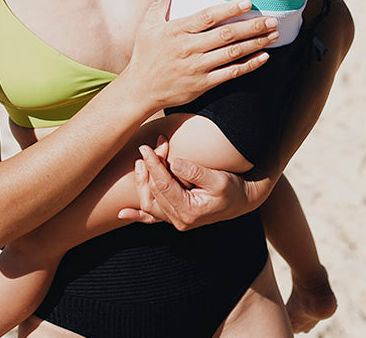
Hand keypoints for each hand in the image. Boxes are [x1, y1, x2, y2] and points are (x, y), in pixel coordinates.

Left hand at [118, 138, 273, 229]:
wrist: (242, 200)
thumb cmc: (232, 188)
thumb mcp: (218, 179)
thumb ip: (195, 172)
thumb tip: (174, 163)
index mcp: (189, 211)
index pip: (163, 185)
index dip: (153, 165)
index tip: (146, 147)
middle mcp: (179, 220)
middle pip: (155, 191)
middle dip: (150, 167)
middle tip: (151, 146)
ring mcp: (176, 220)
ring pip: (149, 202)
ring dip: (142, 182)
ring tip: (139, 162)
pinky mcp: (176, 216)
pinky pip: (152, 218)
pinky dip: (138, 215)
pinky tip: (123, 213)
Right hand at [121, 0, 278, 117]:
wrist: (140, 90)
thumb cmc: (145, 55)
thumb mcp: (147, 25)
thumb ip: (159, 1)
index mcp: (178, 30)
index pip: (208, 17)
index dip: (229, 9)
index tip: (247, 2)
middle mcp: (189, 48)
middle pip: (226, 35)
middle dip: (252, 26)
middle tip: (272, 20)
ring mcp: (198, 67)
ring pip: (233, 53)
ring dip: (255, 43)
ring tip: (273, 35)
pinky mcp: (203, 84)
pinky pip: (231, 73)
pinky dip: (249, 65)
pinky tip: (263, 57)